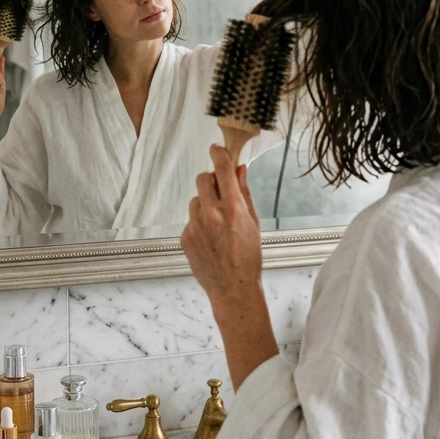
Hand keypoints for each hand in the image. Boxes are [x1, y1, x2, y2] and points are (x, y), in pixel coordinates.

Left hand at [181, 146, 278, 390]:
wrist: (233, 290)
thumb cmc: (249, 258)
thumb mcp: (254, 223)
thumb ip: (244, 194)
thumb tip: (240, 170)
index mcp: (233, 210)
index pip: (222, 171)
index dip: (219, 155)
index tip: (217, 149)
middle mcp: (211, 215)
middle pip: (203, 180)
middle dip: (211, 181)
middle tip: (221, 192)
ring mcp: (195, 227)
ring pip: (195, 201)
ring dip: (205, 205)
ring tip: (218, 225)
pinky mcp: (185, 238)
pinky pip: (190, 220)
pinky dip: (199, 224)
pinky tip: (211, 240)